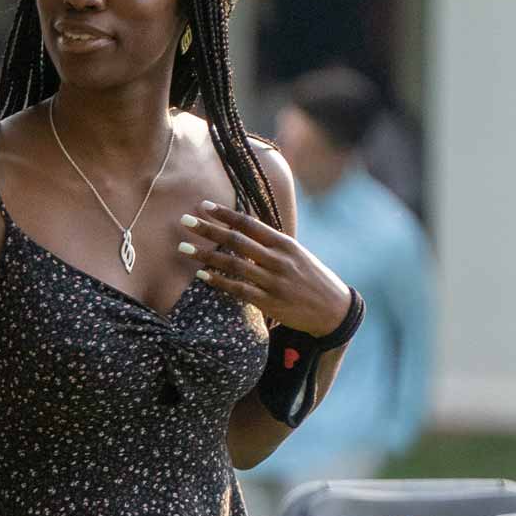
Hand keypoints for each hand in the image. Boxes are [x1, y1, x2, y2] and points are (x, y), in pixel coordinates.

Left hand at [175, 200, 349, 338]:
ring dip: (205, 255)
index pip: (250, 224)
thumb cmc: (310, 277)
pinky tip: (201, 275)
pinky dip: (219, 281)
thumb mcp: (295, 254)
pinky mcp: (269, 302)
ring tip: (183, 247)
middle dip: (208, 229)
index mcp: (285, 244)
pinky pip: (239, 290)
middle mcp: (278, 260)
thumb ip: (271, 243)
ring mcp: (273, 281)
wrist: (332, 310)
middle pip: (237, 241)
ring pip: (234, 265)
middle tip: (184, 220)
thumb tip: (244, 227)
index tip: (204, 205)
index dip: (226, 214)